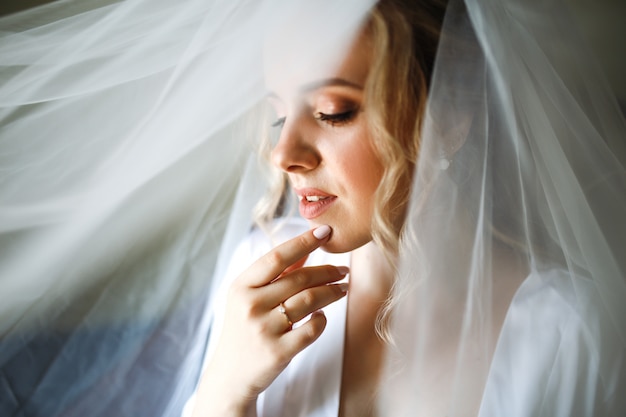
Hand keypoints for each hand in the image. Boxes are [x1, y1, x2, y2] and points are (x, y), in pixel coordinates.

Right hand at [192, 225, 348, 416]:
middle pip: (300, 278)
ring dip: (332, 292)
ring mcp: (264, 329)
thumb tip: (306, 248)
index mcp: (241, 286)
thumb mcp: (249, 297)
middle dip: (328, 271)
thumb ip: (276, 273)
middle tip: (343, 270)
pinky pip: (312, 328)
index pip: (277, 256)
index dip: (304, 242)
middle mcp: (251, 305)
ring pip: (310, 300)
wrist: (230, 376)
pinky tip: (322, 315)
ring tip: (342, 289)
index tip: (325, 232)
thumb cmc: (244, 329)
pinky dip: (322, 319)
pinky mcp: (278, 352)